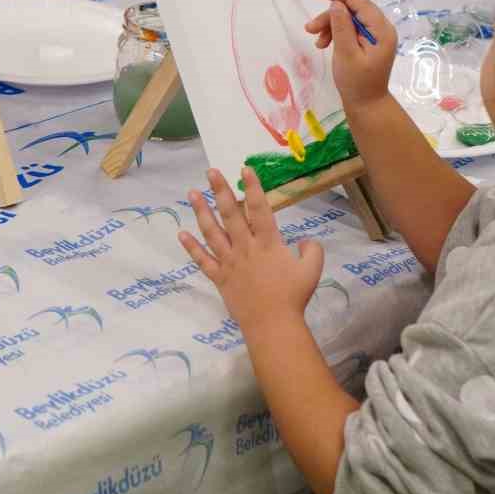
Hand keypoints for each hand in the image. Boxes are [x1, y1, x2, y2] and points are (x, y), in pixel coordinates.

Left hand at [179, 168, 324, 332]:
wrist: (272, 324)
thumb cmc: (293, 296)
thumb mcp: (312, 270)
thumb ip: (312, 250)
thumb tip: (305, 241)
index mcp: (268, 242)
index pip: (259, 208)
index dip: (252, 187)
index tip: (244, 168)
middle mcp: (245, 247)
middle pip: (230, 213)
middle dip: (220, 190)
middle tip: (211, 171)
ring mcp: (229, 261)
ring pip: (212, 232)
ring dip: (201, 211)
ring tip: (192, 193)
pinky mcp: (219, 277)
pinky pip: (202, 260)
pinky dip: (191, 247)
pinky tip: (182, 233)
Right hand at [303, 0, 395, 106]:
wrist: (366, 105)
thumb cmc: (357, 82)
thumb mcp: (346, 54)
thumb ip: (342, 27)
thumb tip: (336, 4)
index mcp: (382, 31)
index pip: (361, 4)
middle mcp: (382, 30)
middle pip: (354, 11)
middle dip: (331, 16)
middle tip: (310, 25)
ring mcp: (376, 36)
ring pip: (350, 20)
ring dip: (331, 26)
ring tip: (315, 39)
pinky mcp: (368, 42)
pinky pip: (350, 30)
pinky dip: (336, 33)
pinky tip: (323, 43)